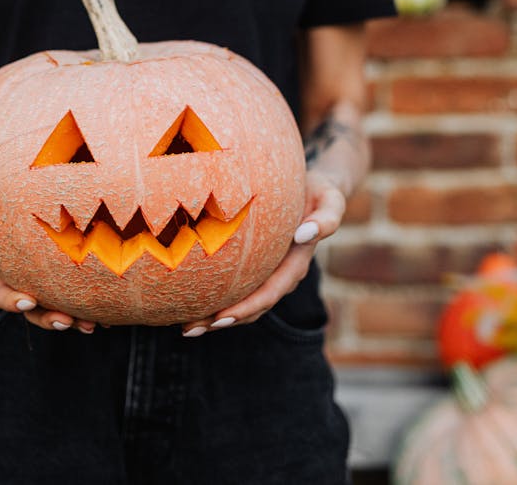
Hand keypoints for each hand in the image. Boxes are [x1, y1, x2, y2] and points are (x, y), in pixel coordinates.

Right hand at [0, 205, 96, 334]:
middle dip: (50, 317)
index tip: (30, 300)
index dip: (15, 300)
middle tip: (68, 321)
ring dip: (73, 317)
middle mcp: (20, 280)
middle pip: (34, 309)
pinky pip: (73, 291)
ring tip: (92, 324)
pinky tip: (108, 312)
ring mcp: (40, 278)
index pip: (3, 295)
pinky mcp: (59, 271)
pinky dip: (89, 302)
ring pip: (57, 304)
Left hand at [180, 168, 345, 336]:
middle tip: (189, 330)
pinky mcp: (257, 263)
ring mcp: (269, 271)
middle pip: (250, 306)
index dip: (246, 308)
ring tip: (185, 326)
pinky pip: (237, 284)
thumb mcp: (331, 200)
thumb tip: (304, 234)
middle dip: (220, 320)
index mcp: (296, 264)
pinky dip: (215, 295)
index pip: (269, 293)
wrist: (315, 187)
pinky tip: (191, 298)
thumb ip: (325, 220)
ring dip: (213, 316)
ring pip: (241, 300)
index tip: (221, 318)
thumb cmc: (321, 191)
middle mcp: (281, 274)